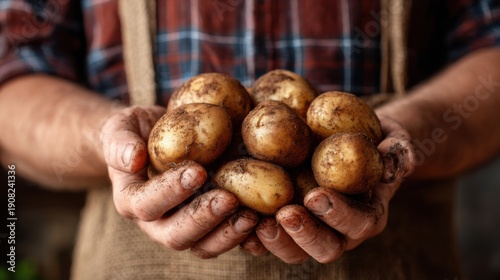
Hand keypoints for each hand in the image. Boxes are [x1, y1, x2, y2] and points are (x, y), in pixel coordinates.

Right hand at [100, 106, 258, 257]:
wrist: (155, 140)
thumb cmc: (137, 131)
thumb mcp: (121, 127)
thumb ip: (119, 141)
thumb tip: (133, 158)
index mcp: (131, 200)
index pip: (147, 204)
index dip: (170, 192)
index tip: (197, 171)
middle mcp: (156, 222)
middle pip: (176, 235)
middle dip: (203, 219)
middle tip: (229, 198)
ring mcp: (183, 227)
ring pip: (202, 245)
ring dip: (227, 234)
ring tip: (252, 215)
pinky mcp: (207, 227)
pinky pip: (223, 240)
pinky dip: (244, 237)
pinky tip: (264, 222)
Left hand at [248, 115, 414, 262]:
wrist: (350, 141)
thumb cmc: (375, 138)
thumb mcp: (393, 138)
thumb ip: (397, 151)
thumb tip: (391, 159)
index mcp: (368, 214)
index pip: (358, 223)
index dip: (338, 214)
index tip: (316, 195)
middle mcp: (340, 231)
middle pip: (324, 247)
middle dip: (304, 234)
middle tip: (285, 213)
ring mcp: (311, 230)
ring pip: (294, 250)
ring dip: (275, 239)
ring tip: (255, 219)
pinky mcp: (286, 224)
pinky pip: (270, 238)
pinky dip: (253, 236)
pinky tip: (238, 219)